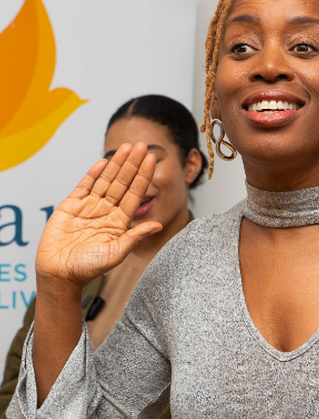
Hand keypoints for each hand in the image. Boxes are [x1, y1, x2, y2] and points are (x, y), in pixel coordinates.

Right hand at [35, 142, 162, 288]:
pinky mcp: (70, 206)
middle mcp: (106, 211)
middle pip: (122, 183)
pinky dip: (93, 174)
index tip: (152, 159)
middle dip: (133, 164)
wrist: (59, 273)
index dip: (143, 176)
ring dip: (116, 164)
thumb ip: (134, 237)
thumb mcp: (116, 253)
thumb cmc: (88, 268)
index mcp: (119, 222)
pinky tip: (104, 162)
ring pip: (105, 181)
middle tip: (143, 145)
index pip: (135, 194)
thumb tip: (158, 225)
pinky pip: (84, 186)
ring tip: (127, 147)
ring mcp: (88, 207)